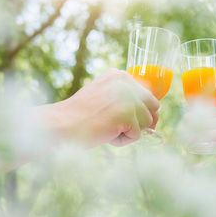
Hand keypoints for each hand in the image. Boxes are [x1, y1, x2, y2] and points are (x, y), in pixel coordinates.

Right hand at [44, 69, 158, 146]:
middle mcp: (126, 82)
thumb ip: (124, 98)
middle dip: (145, 120)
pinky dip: (122, 141)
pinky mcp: (127, 115)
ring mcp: (128, 98)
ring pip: (147, 122)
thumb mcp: (103, 96)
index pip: (146, 94)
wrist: (61, 124)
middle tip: (127, 129)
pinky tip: (105, 135)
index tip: (132, 119)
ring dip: (130, 132)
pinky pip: (137, 135)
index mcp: (119, 75)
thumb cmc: (79, 115)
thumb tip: (152, 114)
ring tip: (107, 129)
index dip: (143, 110)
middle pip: (153, 106)